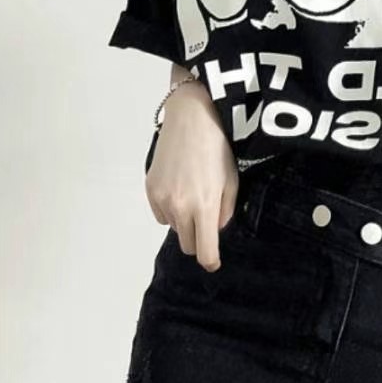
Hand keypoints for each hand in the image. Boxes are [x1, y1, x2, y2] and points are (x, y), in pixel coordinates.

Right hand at [146, 81, 239, 271]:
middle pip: (187, 245)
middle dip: (198, 239)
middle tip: (205, 221)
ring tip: (192, 194)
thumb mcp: (231, 182)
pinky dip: (170, 209)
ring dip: (184, 221)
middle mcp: (181, 208)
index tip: (214, 262)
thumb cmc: (218, 149)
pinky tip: (178, 187)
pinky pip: (161, 214)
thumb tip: (214, 230)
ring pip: (174, 228)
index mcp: (205, 208)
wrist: (191, 120)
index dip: (210, 261)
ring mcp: (162, 200)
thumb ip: (224, 212)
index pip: (205, 251)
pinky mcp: (150, 190)